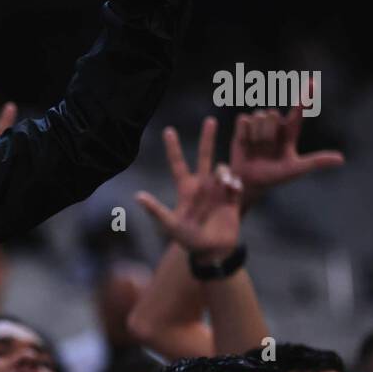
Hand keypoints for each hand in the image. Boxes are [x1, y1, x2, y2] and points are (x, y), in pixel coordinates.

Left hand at [136, 118, 242, 258]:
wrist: (212, 251)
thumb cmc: (187, 239)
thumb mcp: (170, 225)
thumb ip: (156, 210)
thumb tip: (137, 196)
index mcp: (185, 189)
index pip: (178, 164)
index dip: (173, 148)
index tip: (168, 130)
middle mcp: (202, 186)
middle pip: (204, 156)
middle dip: (207, 138)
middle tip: (210, 120)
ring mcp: (218, 190)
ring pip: (222, 168)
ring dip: (222, 173)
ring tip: (224, 185)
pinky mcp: (233, 198)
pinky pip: (235, 182)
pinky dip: (233, 183)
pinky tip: (232, 191)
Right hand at [230, 97, 344, 209]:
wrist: (249, 183)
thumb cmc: (274, 178)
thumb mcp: (296, 170)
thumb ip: (317, 162)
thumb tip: (341, 159)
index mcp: (290, 132)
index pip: (300, 110)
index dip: (306, 95)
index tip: (312, 81)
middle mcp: (275, 126)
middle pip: (272, 115)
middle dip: (267, 132)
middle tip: (266, 148)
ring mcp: (258, 126)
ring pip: (258, 117)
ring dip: (255, 135)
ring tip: (255, 148)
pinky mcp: (242, 128)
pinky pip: (243, 120)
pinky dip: (243, 133)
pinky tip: (245, 143)